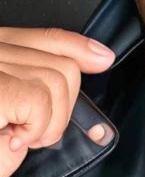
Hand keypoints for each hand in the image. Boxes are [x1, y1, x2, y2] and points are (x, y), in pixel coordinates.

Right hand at [0, 27, 114, 176]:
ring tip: (18, 136)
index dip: (79, 46)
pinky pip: (39, 102)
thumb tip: (77, 74)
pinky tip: (12, 138)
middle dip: (62, 107)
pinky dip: (36, 127)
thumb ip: (29, 90)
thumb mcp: (0, 116)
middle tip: (31, 132)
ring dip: (48, 122)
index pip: (45, 38)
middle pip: (63, 66)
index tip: (102, 57)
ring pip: (58, 82)